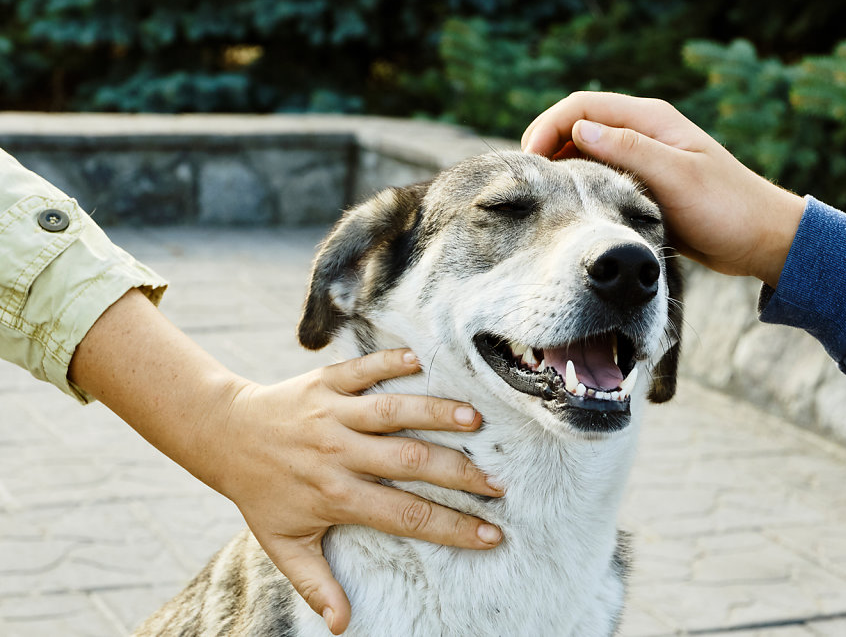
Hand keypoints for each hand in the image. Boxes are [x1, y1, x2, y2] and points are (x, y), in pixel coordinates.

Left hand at [68, 291, 501, 635]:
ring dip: (435, 413)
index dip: (451, 527)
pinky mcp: (325, 381)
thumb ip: (315, 583)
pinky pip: (362, 369)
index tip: (490, 535)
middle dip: (459, 474)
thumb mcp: (282, 543)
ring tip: (475, 420)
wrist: (223, 435)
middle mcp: (338, 454)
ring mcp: (333, 414)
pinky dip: (390, 362)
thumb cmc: (260, 491)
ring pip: (393, 412)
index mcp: (336, 496)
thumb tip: (342, 627)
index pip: (406, 515)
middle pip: (409, 462)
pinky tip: (421, 360)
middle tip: (498, 484)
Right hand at [522, 91, 806, 286]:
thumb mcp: (677, 177)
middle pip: (579, 126)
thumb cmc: (726, 208)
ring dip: (562, 167)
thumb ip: (629, 150)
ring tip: (544, 196)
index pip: (583, 106)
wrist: (761, 239)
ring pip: (587, 153)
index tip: (530, 160)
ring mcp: (643, 159)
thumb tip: (579, 130)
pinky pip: (601, 177)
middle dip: (548, 145)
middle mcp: (643, 133)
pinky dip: (581, 186)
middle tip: (529, 182)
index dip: (549, 126)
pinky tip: (572, 208)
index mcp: (651, 119)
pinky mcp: (644, 185)